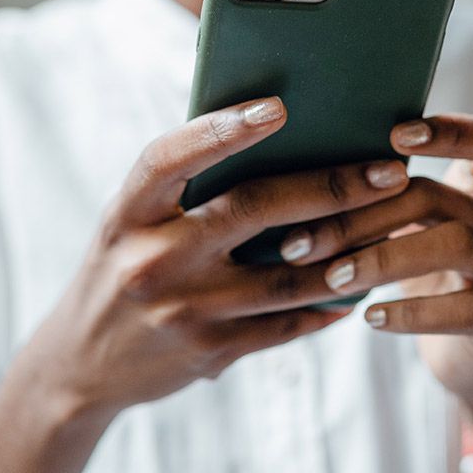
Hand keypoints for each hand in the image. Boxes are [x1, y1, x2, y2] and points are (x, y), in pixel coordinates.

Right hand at [31, 97, 408, 417]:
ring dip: (348, 250)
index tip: (279, 107)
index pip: (171, 159)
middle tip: (389, 172)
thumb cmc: (116, 272)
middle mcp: (151, 260)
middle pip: (252, 210)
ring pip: (286, 276)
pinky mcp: (208, 352)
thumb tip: (269, 148)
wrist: (79, 365)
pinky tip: (358, 288)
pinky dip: (326, 305)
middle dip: (331, 188)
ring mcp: (181, 311)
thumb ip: (182, 192)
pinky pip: (284, 325)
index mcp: (127, 215)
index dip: (222, 129)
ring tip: (393, 225)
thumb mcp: (129, 224)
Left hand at [278, 113, 472, 400]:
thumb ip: (374, 199)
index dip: (452, 131)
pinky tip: (370, 317)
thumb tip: (292, 178)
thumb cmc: (416, 274)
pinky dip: (413, 312)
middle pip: (433, 196)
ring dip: (383, 259)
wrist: (462, 350)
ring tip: (333, 278)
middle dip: (360, 216)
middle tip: (300, 243)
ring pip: (455, 244)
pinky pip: (466, 309)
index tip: (396, 135)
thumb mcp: (401, 229)